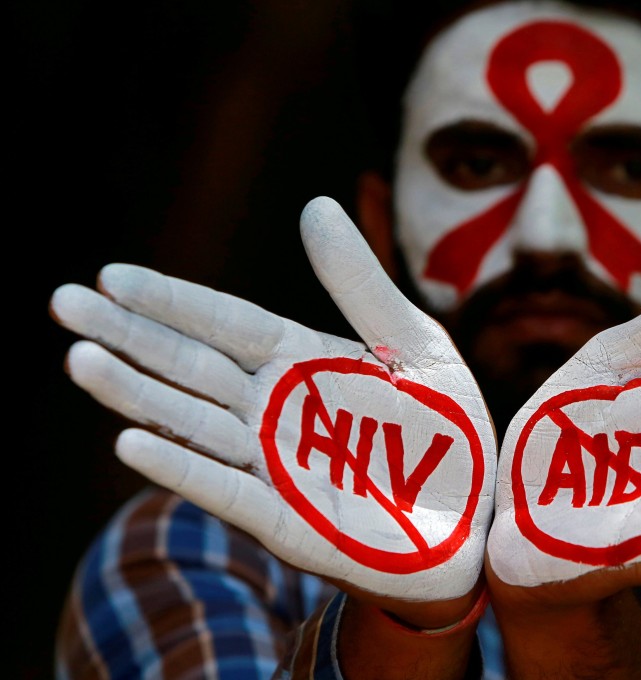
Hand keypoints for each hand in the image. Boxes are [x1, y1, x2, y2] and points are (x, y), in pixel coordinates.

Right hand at [50, 196, 496, 603]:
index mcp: (303, 363)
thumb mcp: (415, 345)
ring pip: (194, 423)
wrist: (477, 514)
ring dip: (137, 394)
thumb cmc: (447, 429)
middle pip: (191, 366)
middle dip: (128, 337)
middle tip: (62, 305)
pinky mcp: (288, 519)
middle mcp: (276, 410)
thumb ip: (361, 285)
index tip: (112, 276)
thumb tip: (314, 205)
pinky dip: (182, 469)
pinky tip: (131, 442)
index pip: (225, 323)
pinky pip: (228, 491)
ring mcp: (276, 465)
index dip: (171, 300)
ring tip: (81, 359)